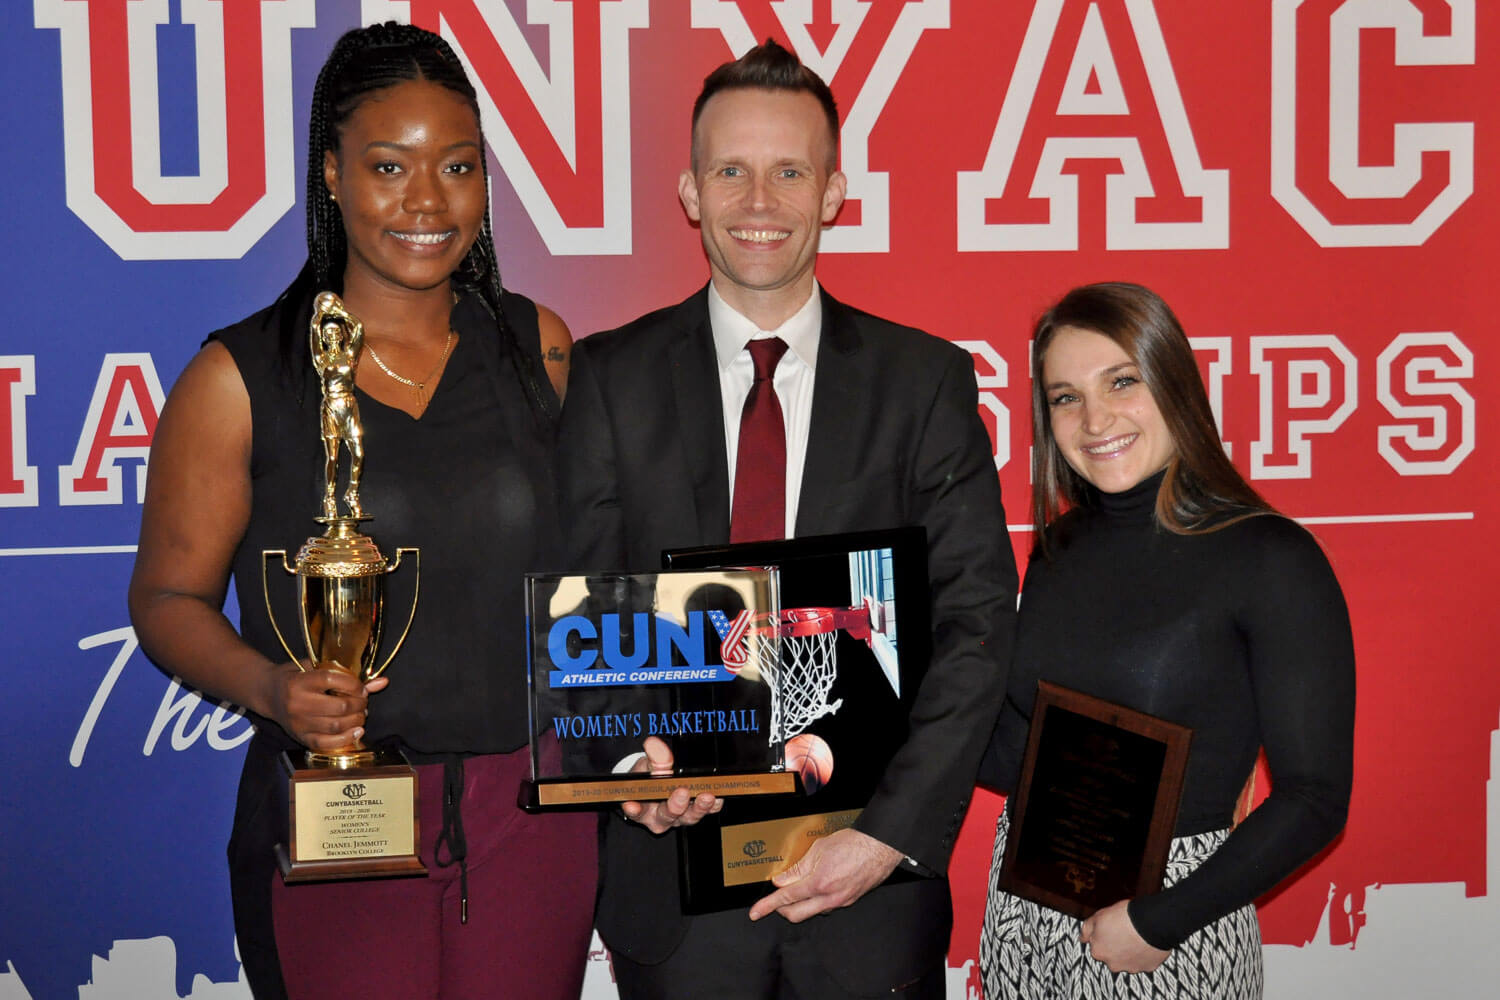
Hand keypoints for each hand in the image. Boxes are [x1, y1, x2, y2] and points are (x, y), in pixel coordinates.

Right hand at [264, 661, 385, 753]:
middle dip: (359, 704)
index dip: (354, 684)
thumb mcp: (316, 668)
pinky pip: (326, 744)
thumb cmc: (296, 677)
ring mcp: (298, 722)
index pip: (333, 680)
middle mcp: (298, 702)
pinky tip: (356, 731)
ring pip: (336, 726)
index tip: (361, 687)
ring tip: (360, 715)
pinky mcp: (300, 737)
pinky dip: (346, 739)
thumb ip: (347, 675)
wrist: (268, 693)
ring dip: (357, 721)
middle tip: (363, 702)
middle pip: (339, 707)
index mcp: (300, 681)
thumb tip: (383, 682)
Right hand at [619, 736, 722, 833]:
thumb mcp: (648, 764)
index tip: (633, 805)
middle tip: (681, 793)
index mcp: (643, 809)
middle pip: (668, 815)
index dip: (635, 809)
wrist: (661, 780)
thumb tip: (653, 744)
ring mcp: (681, 817)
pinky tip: (717, 796)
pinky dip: (713, 805)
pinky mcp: (697, 811)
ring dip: (699, 807)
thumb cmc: (650, 776)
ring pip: (690, 816)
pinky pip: (708, 810)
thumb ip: (653, 757)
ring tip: (706, 797)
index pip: (637, 811)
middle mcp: (662, 816)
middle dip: (675, 805)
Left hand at [747, 828, 902, 922]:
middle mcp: (829, 898)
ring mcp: (840, 902)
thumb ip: (798, 868)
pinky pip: (826, 907)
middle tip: (774, 900)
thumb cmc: (853, 844)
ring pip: (812, 912)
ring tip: (797, 888)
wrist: (880, 847)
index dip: (768, 906)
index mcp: (819, 883)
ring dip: (800, 905)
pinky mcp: (848, 901)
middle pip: (796, 914)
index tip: (756, 912)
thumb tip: (781, 880)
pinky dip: (815, 901)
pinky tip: (816, 888)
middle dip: (781, 910)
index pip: (786, 898)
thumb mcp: (819, 849)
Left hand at [1080, 900, 1169, 973]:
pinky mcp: (1147, 967)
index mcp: (1098, 951)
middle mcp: (1113, 964)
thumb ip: (1087, 929)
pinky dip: (1144, 954)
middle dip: (1116, 946)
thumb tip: (1082, 937)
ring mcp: (1131, 968)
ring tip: (1136, 937)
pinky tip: (1146, 943)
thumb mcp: (1098, 915)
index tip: (1110, 929)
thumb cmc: (1125, 917)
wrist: (1151, 922)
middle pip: (1111, 956)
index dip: (1103, 936)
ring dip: (1129, 952)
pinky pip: (1143, 962)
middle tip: (1123, 932)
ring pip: (1127, 960)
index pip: (1096, 946)